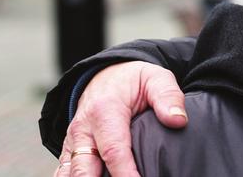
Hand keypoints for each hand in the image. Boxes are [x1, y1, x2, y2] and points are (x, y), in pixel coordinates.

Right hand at [54, 62, 188, 175]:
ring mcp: (72, 142)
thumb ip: (168, 97)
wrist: (106, 76)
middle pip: (85, 170)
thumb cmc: (133, 81)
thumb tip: (178, 120)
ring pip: (71, 174)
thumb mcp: (155, 78)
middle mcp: (83, 129)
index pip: (113, 151)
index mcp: (103, 111)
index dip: (126, 174)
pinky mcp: (69, 151)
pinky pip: (65, 173)